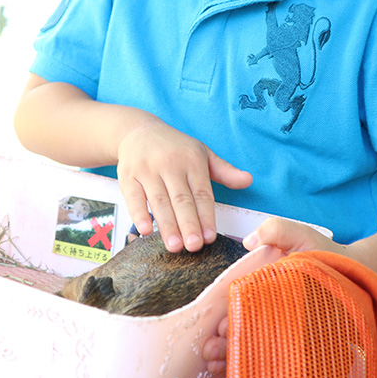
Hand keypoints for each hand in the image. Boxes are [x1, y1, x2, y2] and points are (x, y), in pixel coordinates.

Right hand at [116, 119, 251, 252]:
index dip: (206, 216)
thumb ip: (224, 171)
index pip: (202, 193)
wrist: (138, 131)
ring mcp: (148, 169)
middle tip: (194, 246)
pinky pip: (134, 197)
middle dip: (188, 224)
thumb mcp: (202, 154)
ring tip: (175, 246)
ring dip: (167, 225)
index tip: (209, 238)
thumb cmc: (175, 148)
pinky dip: (139, 214)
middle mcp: (171, 164)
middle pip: (181, 199)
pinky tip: (146, 231)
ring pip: (160, 201)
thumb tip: (248, 180)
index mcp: (192, 160)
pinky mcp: (128, 175)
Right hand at [202, 218, 346, 374]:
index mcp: (264, 286)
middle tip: (212, 349)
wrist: (360, 275)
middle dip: (222, 340)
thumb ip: (276, 230)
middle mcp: (269, 308)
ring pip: (250, 343)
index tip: (218, 327)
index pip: (238, 304)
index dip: (225, 316)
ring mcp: (281, 327)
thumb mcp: (301, 236)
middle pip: (240, 326)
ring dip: (229, 356)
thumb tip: (249, 241)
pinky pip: (272, 357)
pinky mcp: (296, 343)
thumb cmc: (327, 255)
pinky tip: (234, 374)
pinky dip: (252, 366)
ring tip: (216, 364)